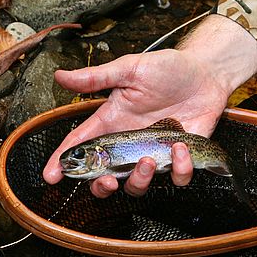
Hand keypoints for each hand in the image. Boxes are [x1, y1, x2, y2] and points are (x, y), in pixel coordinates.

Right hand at [42, 15, 256, 196]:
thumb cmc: (167, 69)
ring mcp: (154, 155)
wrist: (205, 72)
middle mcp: (129, 144)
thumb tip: (60, 76)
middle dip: (101, 187)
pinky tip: (181, 147)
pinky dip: (179, 168)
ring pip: (138, 185)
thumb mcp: (129, 69)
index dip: (63, 162)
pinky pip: (176, 177)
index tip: (51, 176)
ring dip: (140, 180)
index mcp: (112, 122)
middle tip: (108, 182)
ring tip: (149, 161)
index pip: (82, 145)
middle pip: (105, 178)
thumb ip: (96, 78)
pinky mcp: (179, 159)